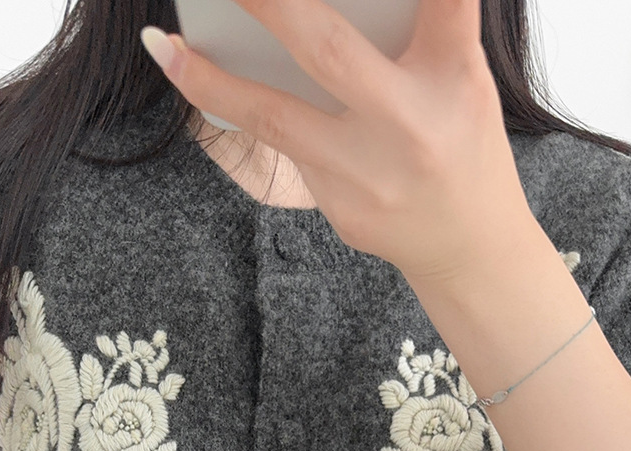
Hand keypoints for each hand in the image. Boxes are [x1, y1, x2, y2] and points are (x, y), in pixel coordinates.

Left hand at [141, 0, 536, 286]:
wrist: (468, 247)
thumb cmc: (458, 140)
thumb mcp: (463, 75)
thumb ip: (424, 28)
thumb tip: (331, 9)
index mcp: (455, 76)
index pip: (443, 7)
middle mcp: (412, 124)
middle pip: (326, 51)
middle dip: (267, 4)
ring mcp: (370, 174)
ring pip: (274, 118)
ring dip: (208, 81)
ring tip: (162, 45)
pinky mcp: (342, 209)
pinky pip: (281, 150)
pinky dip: (241, 115)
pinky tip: (203, 84)